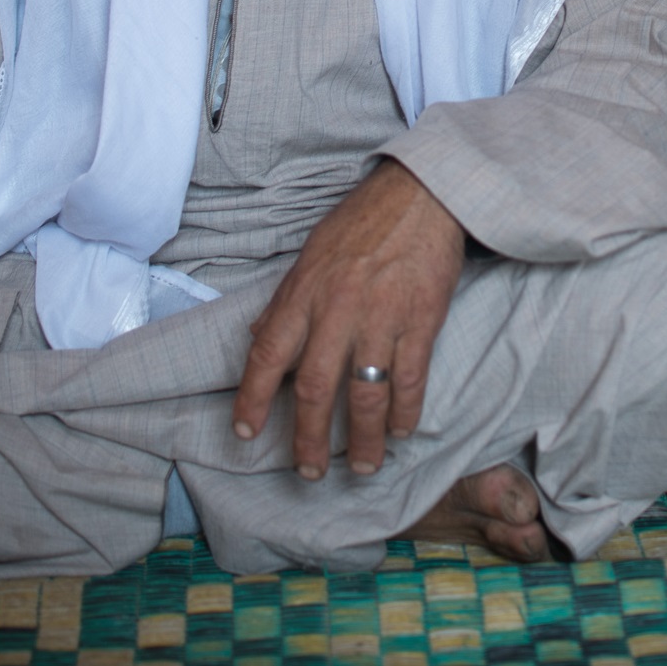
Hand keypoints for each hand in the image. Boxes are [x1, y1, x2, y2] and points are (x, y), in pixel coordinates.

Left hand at [232, 158, 466, 479]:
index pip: (268, 354)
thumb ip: (285, 301)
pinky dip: (405, 412)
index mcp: (304, 292)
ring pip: (366, 394)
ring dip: (364, 439)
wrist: (421, 195)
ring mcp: (381, 318)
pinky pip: (410, 379)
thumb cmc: (362, 223)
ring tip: (363, 466)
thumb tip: (257, 337)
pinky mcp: (421, 321)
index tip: (245, 432)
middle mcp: (337, 310)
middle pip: (317, 388)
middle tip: (310, 471)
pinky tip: (401, 430)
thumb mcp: (310, 255)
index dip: (253, 398)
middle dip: (310, 438)